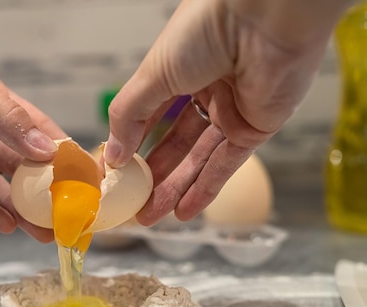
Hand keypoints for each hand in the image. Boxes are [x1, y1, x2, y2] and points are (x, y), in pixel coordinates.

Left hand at [0, 0, 63, 241]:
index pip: (35, 132)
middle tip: (64, 217)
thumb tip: (49, 149)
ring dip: (15, 209)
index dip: (59, 156)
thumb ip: (9, 119)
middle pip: (15, 166)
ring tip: (42, 232)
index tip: (83, 180)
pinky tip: (6, 226)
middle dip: (39, 193)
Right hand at [104, 0, 351, 225]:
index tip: (113, 176)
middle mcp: (204, 93)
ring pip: (197, 159)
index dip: (130, 147)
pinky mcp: (256, 127)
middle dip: (152, 177)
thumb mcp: (152, 75)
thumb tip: (113, 156)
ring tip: (149, 217)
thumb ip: (128, 117)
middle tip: (132, 206)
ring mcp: (231, 111)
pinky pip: (227, 164)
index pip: (149, 119)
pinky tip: (183, 211)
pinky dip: (206, 189)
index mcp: (177, 72)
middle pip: (173, 144)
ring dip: (174, 189)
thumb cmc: (203, 32)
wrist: (263, 18)